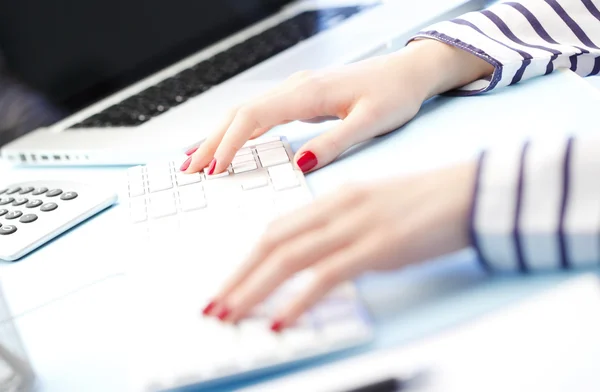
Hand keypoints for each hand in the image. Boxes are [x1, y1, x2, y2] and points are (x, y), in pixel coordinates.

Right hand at [182, 39, 493, 173]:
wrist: (409, 72)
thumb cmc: (395, 94)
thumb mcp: (371, 122)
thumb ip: (334, 141)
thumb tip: (300, 164)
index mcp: (309, 93)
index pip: (254, 117)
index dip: (229, 143)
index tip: (213, 169)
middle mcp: (297, 88)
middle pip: (240, 112)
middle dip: (211, 140)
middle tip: (188, 170)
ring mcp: (297, 91)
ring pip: (246, 112)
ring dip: (219, 135)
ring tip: (197, 160)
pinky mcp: (302, 97)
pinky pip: (261, 113)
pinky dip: (239, 130)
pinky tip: (230, 143)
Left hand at [202, 160, 477, 329]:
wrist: (472, 191)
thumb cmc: (428, 203)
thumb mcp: (375, 210)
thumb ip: (344, 229)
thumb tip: (320, 259)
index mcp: (335, 198)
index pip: (278, 228)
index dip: (247, 258)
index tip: (229, 282)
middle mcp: (338, 208)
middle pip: (273, 243)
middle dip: (238, 277)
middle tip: (215, 305)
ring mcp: (356, 226)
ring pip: (289, 259)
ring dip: (254, 290)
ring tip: (231, 315)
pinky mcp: (378, 247)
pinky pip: (326, 276)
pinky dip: (299, 301)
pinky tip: (282, 320)